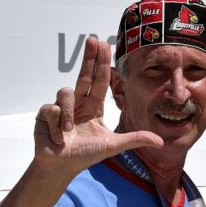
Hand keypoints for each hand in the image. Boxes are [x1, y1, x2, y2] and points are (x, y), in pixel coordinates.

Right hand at [33, 36, 160, 173]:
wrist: (61, 167)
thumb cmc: (85, 154)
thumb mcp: (113, 145)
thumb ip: (135, 139)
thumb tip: (160, 141)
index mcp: (93, 107)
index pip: (99, 81)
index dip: (101, 64)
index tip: (104, 46)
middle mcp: (78, 103)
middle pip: (83, 75)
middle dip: (88, 57)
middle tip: (93, 39)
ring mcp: (60, 106)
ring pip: (65, 93)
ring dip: (68, 114)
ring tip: (69, 131)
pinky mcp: (45, 113)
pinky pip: (52, 110)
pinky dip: (56, 127)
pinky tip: (58, 138)